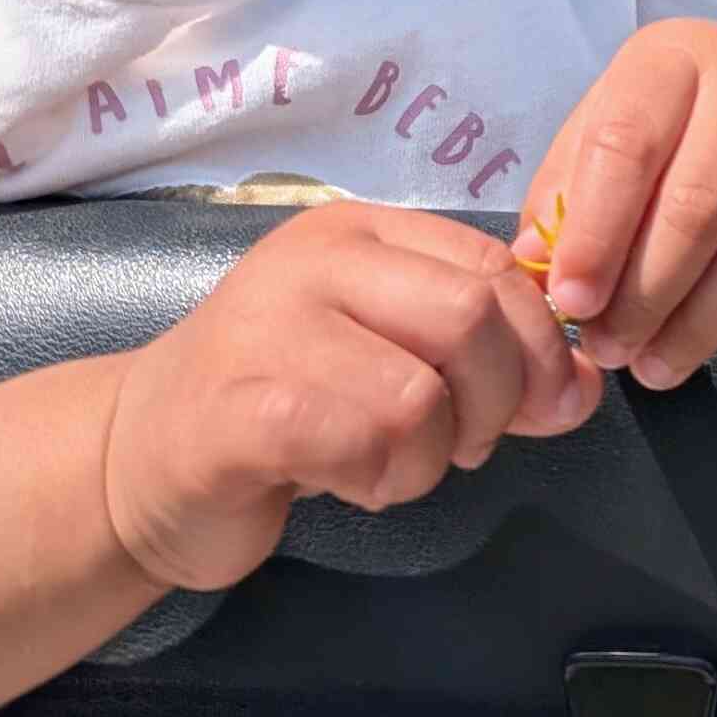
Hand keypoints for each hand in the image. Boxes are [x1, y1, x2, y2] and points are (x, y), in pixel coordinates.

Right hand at [103, 200, 598, 591]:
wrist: (130, 460)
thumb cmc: (277, 409)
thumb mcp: (390, 362)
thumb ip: (484, 362)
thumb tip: (585, 387)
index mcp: (360, 233)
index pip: (496, 266)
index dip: (543, 344)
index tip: (547, 407)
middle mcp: (315, 260)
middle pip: (473, 318)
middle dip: (496, 404)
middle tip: (460, 447)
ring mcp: (267, 326)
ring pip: (421, 394)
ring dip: (429, 459)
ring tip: (386, 468)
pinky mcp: (237, 405)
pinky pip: (360, 440)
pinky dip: (378, 480)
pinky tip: (348, 483)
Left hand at [517, 18, 716, 389]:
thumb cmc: (677, 143)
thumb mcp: (608, 143)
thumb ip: (564, 200)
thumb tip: (539, 268)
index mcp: (676, 56)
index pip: (627, 144)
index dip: (594, 234)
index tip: (571, 304)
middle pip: (696, 204)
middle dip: (646, 296)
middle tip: (616, 352)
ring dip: (707, 324)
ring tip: (664, 365)